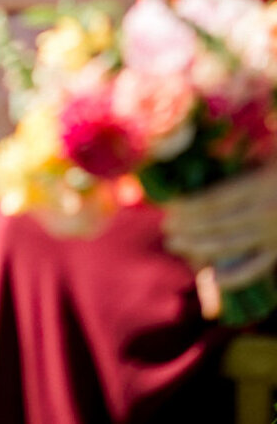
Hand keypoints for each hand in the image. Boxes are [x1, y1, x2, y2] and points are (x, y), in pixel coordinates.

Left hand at [163, 160, 276, 286]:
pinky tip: (212, 279)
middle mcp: (265, 215)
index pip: (215, 200)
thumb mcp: (271, 150)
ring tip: (175, 244)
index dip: (189, 206)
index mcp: (261, 186)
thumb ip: (243, 156)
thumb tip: (211, 158)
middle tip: (164, 228)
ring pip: (231, 246)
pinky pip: (256, 267)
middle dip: (187, 227)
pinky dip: (234, 276)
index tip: (168, 206)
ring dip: (199, 246)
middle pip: (217, 225)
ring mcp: (274, 236)